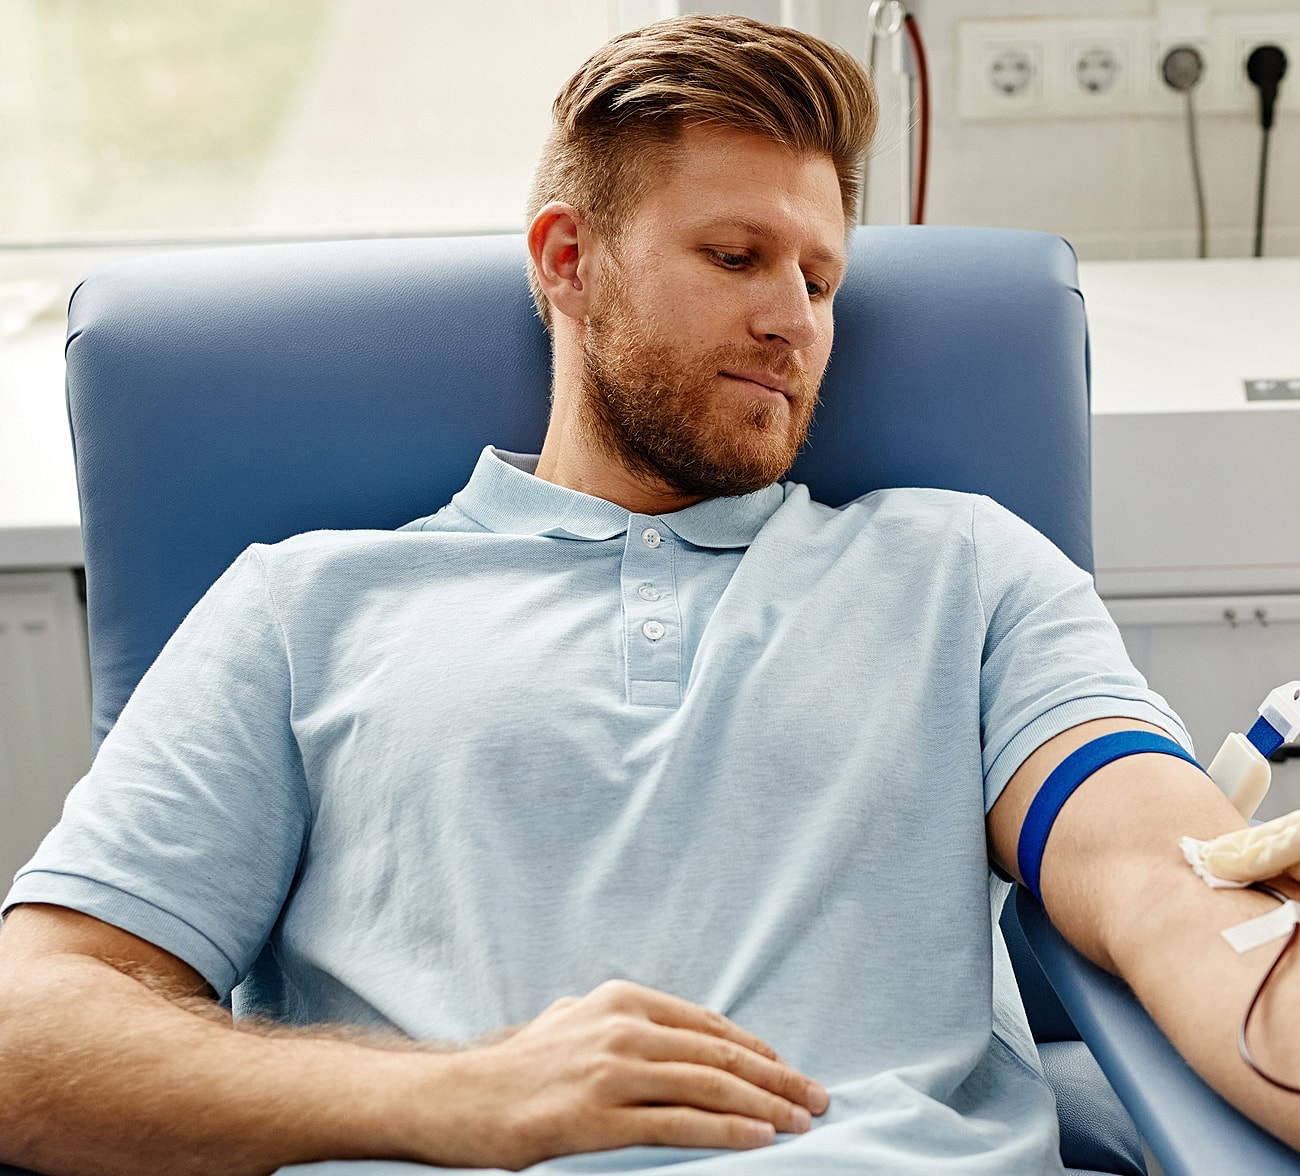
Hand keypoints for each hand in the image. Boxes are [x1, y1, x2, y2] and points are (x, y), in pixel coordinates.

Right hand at [420, 979, 827, 1169]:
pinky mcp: (597, 1116)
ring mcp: (611, 1070)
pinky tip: (758, 1139)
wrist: (457, 1098)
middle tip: (819, 1098)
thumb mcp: (573, 1020)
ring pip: (708, 1086)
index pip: (710, 1026)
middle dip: (778, 1078)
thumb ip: (620, 1020)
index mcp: (623, 1000)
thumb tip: (664, 1033)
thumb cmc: (517, 1065)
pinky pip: (677, 1123)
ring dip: (765, 1106)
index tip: (791, 1073)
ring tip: (803, 1122)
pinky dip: (725, 1131)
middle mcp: (623, 1027)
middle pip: (720, 1054)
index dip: (759, 1052)